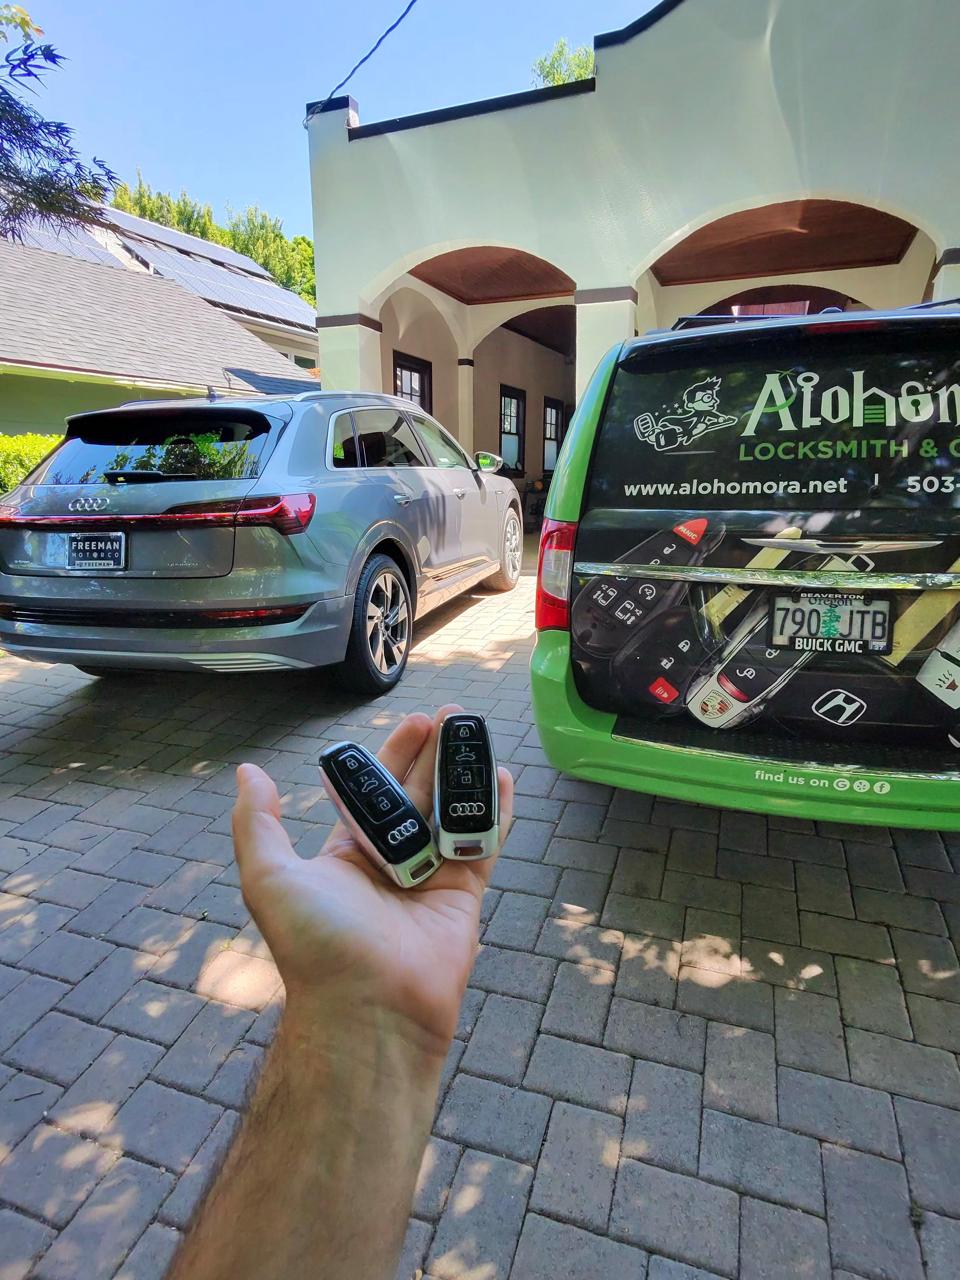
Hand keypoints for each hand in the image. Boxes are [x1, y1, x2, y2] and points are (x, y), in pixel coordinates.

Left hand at [232, 704, 512, 1057]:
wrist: (369, 1008)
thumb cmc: (316, 942)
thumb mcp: (270, 877)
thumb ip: (259, 823)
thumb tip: (249, 772)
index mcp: (347, 854)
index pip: (374, 790)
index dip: (394, 754)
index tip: (415, 721)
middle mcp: (390, 860)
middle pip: (418, 793)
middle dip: (435, 753)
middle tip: (452, 714)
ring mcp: (430, 876)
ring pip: (452, 810)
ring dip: (465, 770)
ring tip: (477, 730)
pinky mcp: (464, 894)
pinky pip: (482, 843)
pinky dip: (494, 809)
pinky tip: (502, 775)